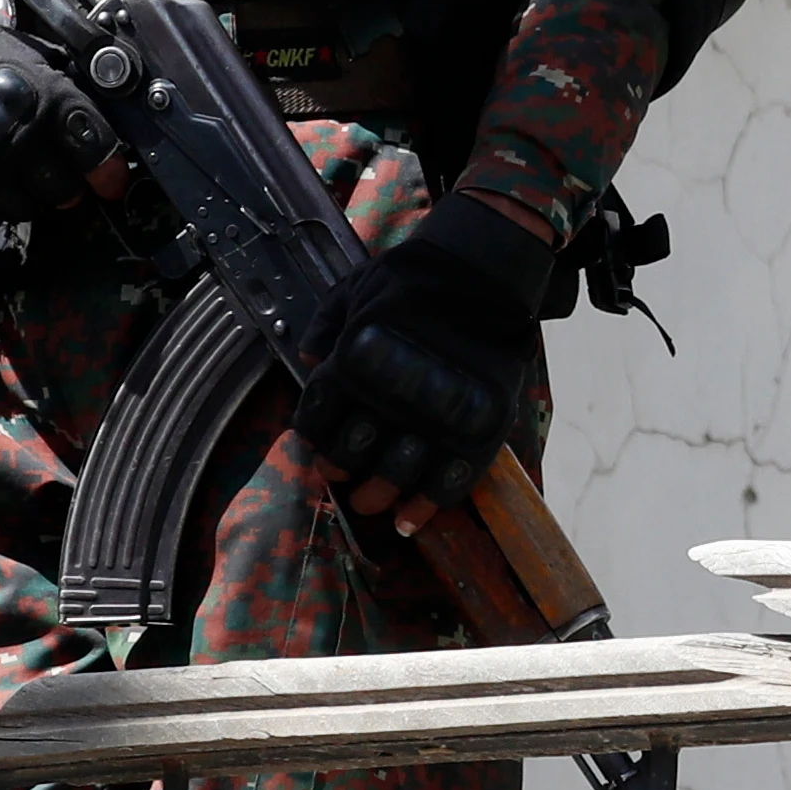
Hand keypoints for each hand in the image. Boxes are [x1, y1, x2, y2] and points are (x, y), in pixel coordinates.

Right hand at [0, 0, 120, 222]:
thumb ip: (72, 94)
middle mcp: (9, 132)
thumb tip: (110, 131)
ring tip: (21, 178)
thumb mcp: (35, 57)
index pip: (93, 148)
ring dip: (30, 198)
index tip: (109, 182)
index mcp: (44, 96)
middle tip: (60, 179)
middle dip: (68, 187)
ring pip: (23, 207)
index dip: (107, 171)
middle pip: (61, 188)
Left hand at [300, 196, 550, 527]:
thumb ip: (324, 327)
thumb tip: (307, 360)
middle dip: (344, 475)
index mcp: (351, 363)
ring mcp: (436, 413)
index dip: (316, 444)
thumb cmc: (413, 278)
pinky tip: (412, 520)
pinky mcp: (478, 424)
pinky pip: (450, 478)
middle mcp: (389, 394)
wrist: (484, 270)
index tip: (323, 454)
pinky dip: (428, 505)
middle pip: (353, 455)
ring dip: (380, 497)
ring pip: (397, 474)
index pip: (318, 422)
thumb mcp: (352, 289)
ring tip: (376, 505)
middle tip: (349, 482)